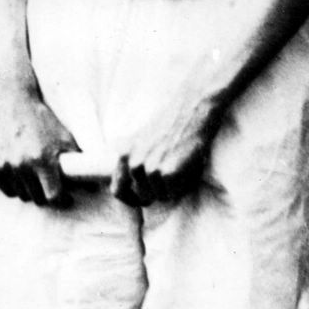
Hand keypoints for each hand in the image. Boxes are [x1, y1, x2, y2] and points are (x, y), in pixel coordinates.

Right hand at [0, 85, 78, 207]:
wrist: (11, 103)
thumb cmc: (42, 120)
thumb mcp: (64, 136)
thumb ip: (77, 161)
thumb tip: (93, 185)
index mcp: (42, 159)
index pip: (53, 196)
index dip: (62, 199)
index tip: (66, 197)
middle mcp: (22, 166)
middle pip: (36, 198)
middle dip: (45, 193)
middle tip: (49, 183)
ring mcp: (5, 167)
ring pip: (20, 195)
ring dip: (29, 190)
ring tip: (34, 175)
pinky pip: (5, 188)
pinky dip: (13, 185)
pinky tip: (19, 173)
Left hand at [111, 92, 220, 207]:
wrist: (191, 108)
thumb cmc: (169, 123)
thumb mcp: (140, 138)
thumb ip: (130, 158)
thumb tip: (126, 181)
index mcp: (124, 154)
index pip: (117, 190)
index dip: (129, 199)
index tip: (141, 200)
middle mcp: (134, 163)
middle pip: (142, 196)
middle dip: (155, 192)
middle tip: (167, 177)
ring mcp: (151, 169)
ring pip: (160, 197)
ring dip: (170, 188)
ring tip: (177, 166)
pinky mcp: (168, 173)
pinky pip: (174, 193)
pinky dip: (181, 185)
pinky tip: (185, 166)